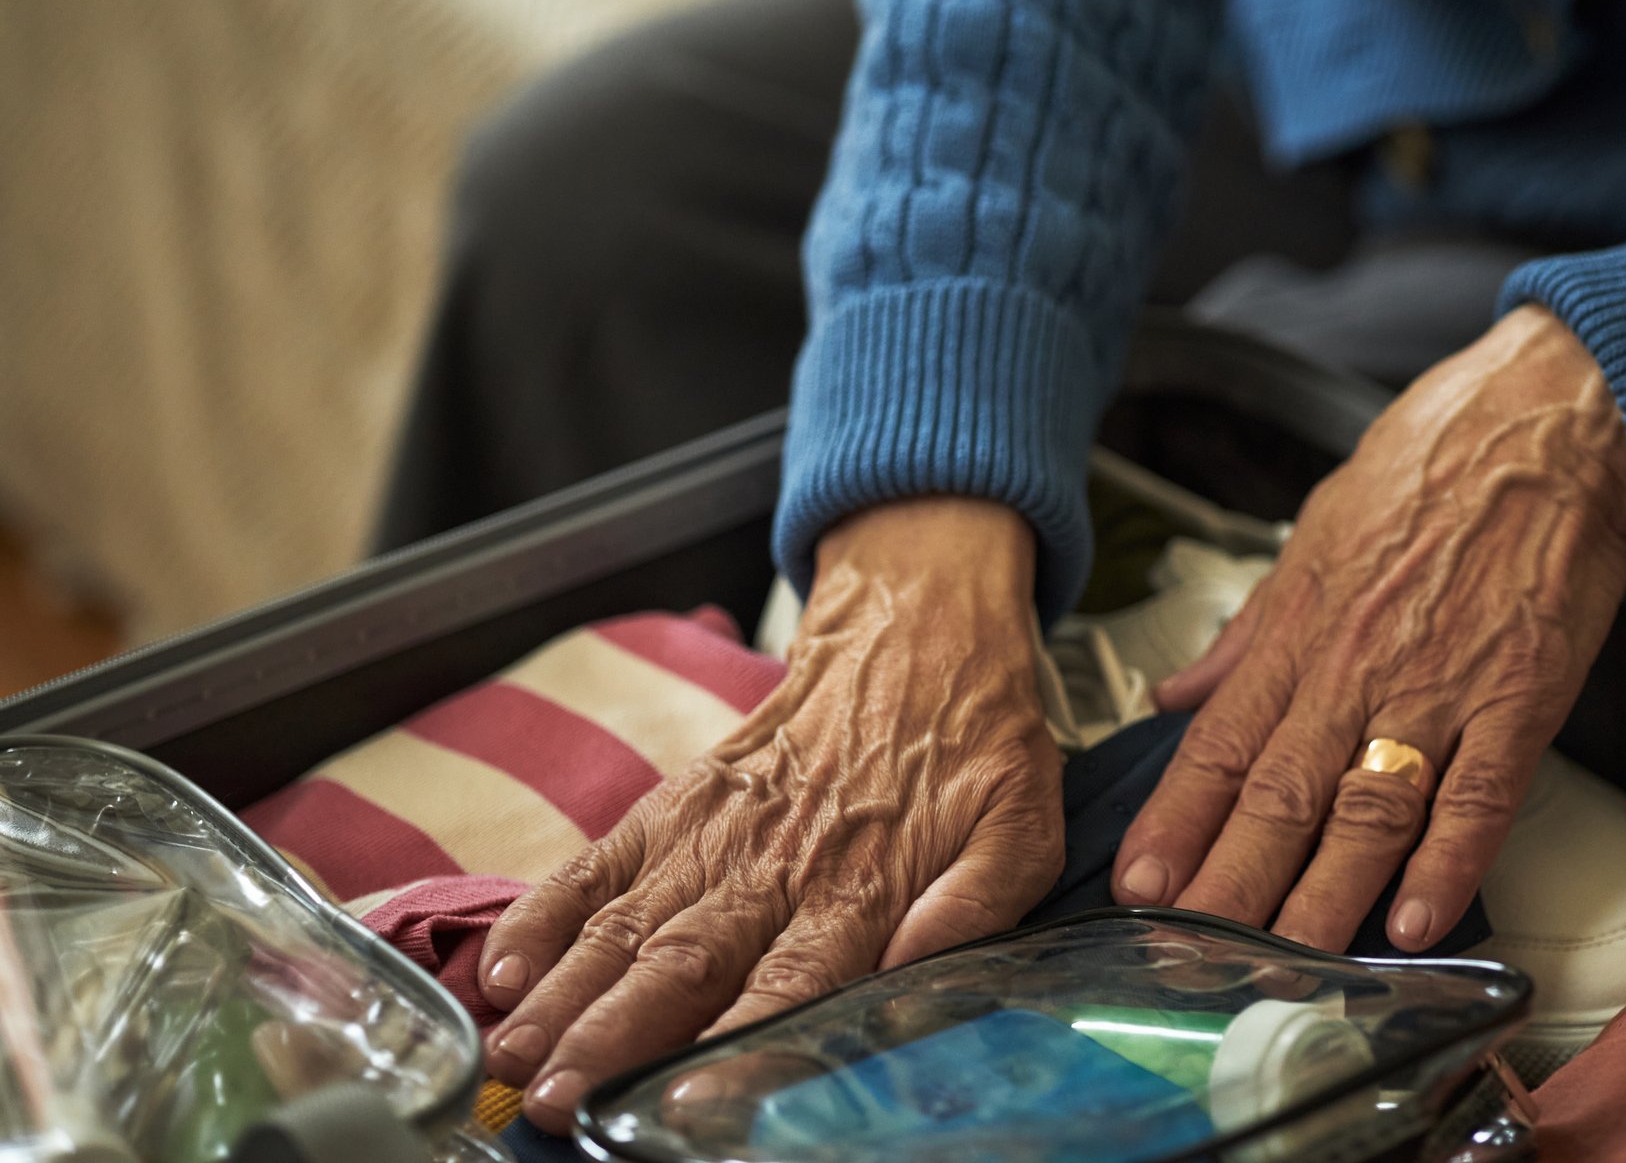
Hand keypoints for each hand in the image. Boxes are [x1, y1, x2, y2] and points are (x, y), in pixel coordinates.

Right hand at [479, 498, 1063, 1131]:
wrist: (921, 625)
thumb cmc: (976, 742)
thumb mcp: (1019, 827)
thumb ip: (975, 907)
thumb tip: (920, 969)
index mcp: (864, 885)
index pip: (792, 986)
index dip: (734, 1047)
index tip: (682, 1098)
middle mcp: (777, 863)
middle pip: (684, 968)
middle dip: (612, 1040)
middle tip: (552, 1100)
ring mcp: (720, 827)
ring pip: (629, 924)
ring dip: (566, 994)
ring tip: (512, 1054)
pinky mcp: (684, 796)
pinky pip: (604, 861)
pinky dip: (549, 912)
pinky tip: (506, 965)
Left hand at [1111, 305, 1625, 952]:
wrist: (1547, 421)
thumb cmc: (1434, 465)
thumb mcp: (1317, 530)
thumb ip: (1251, 629)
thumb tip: (1181, 694)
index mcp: (1305, 626)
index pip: (1221, 745)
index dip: (1177, 823)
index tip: (1140, 884)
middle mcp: (1361, 664)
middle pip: (1281, 794)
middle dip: (1231, 884)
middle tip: (1193, 955)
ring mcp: (1442, 686)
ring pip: (1368, 811)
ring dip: (1324, 897)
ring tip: (1288, 963)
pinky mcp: (1522, 697)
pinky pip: (1479, 796)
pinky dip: (1448, 863)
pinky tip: (1416, 922)